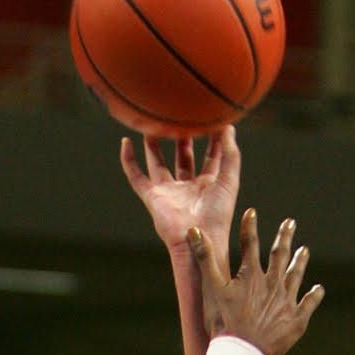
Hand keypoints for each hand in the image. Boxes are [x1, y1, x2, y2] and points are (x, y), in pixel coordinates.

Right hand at [120, 127, 240, 262]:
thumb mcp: (229, 180)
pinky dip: (128, 161)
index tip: (213, 115)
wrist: (197, 241)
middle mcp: (188, 187)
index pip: (212, 155)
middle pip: (184, 156)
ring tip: (153, 121)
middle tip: (181, 113)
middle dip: (183, 136)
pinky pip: (136, 176)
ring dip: (155, 143)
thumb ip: (230, 154)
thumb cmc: (218, 216)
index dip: (213, 136)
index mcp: (210, 184)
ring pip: (158, 162)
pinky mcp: (153, 198)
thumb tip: (229, 127)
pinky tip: (125, 142)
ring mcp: (169, 192)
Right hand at [190, 209, 323, 354]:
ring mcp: (286, 301)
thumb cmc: (223, 323)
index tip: (252, 212)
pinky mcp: (296, 320)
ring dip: (299, 261)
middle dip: (284, 237)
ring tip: (304, 251)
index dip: (250, 226)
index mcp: (251, 275)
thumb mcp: (210, 288)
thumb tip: (194, 230)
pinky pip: (308, 304)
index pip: (250, 244)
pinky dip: (314, 295)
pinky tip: (318, 289)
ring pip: (295, 275)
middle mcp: (273, 284)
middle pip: (279, 255)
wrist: (240, 353)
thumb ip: (205, 257)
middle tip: (290, 223)